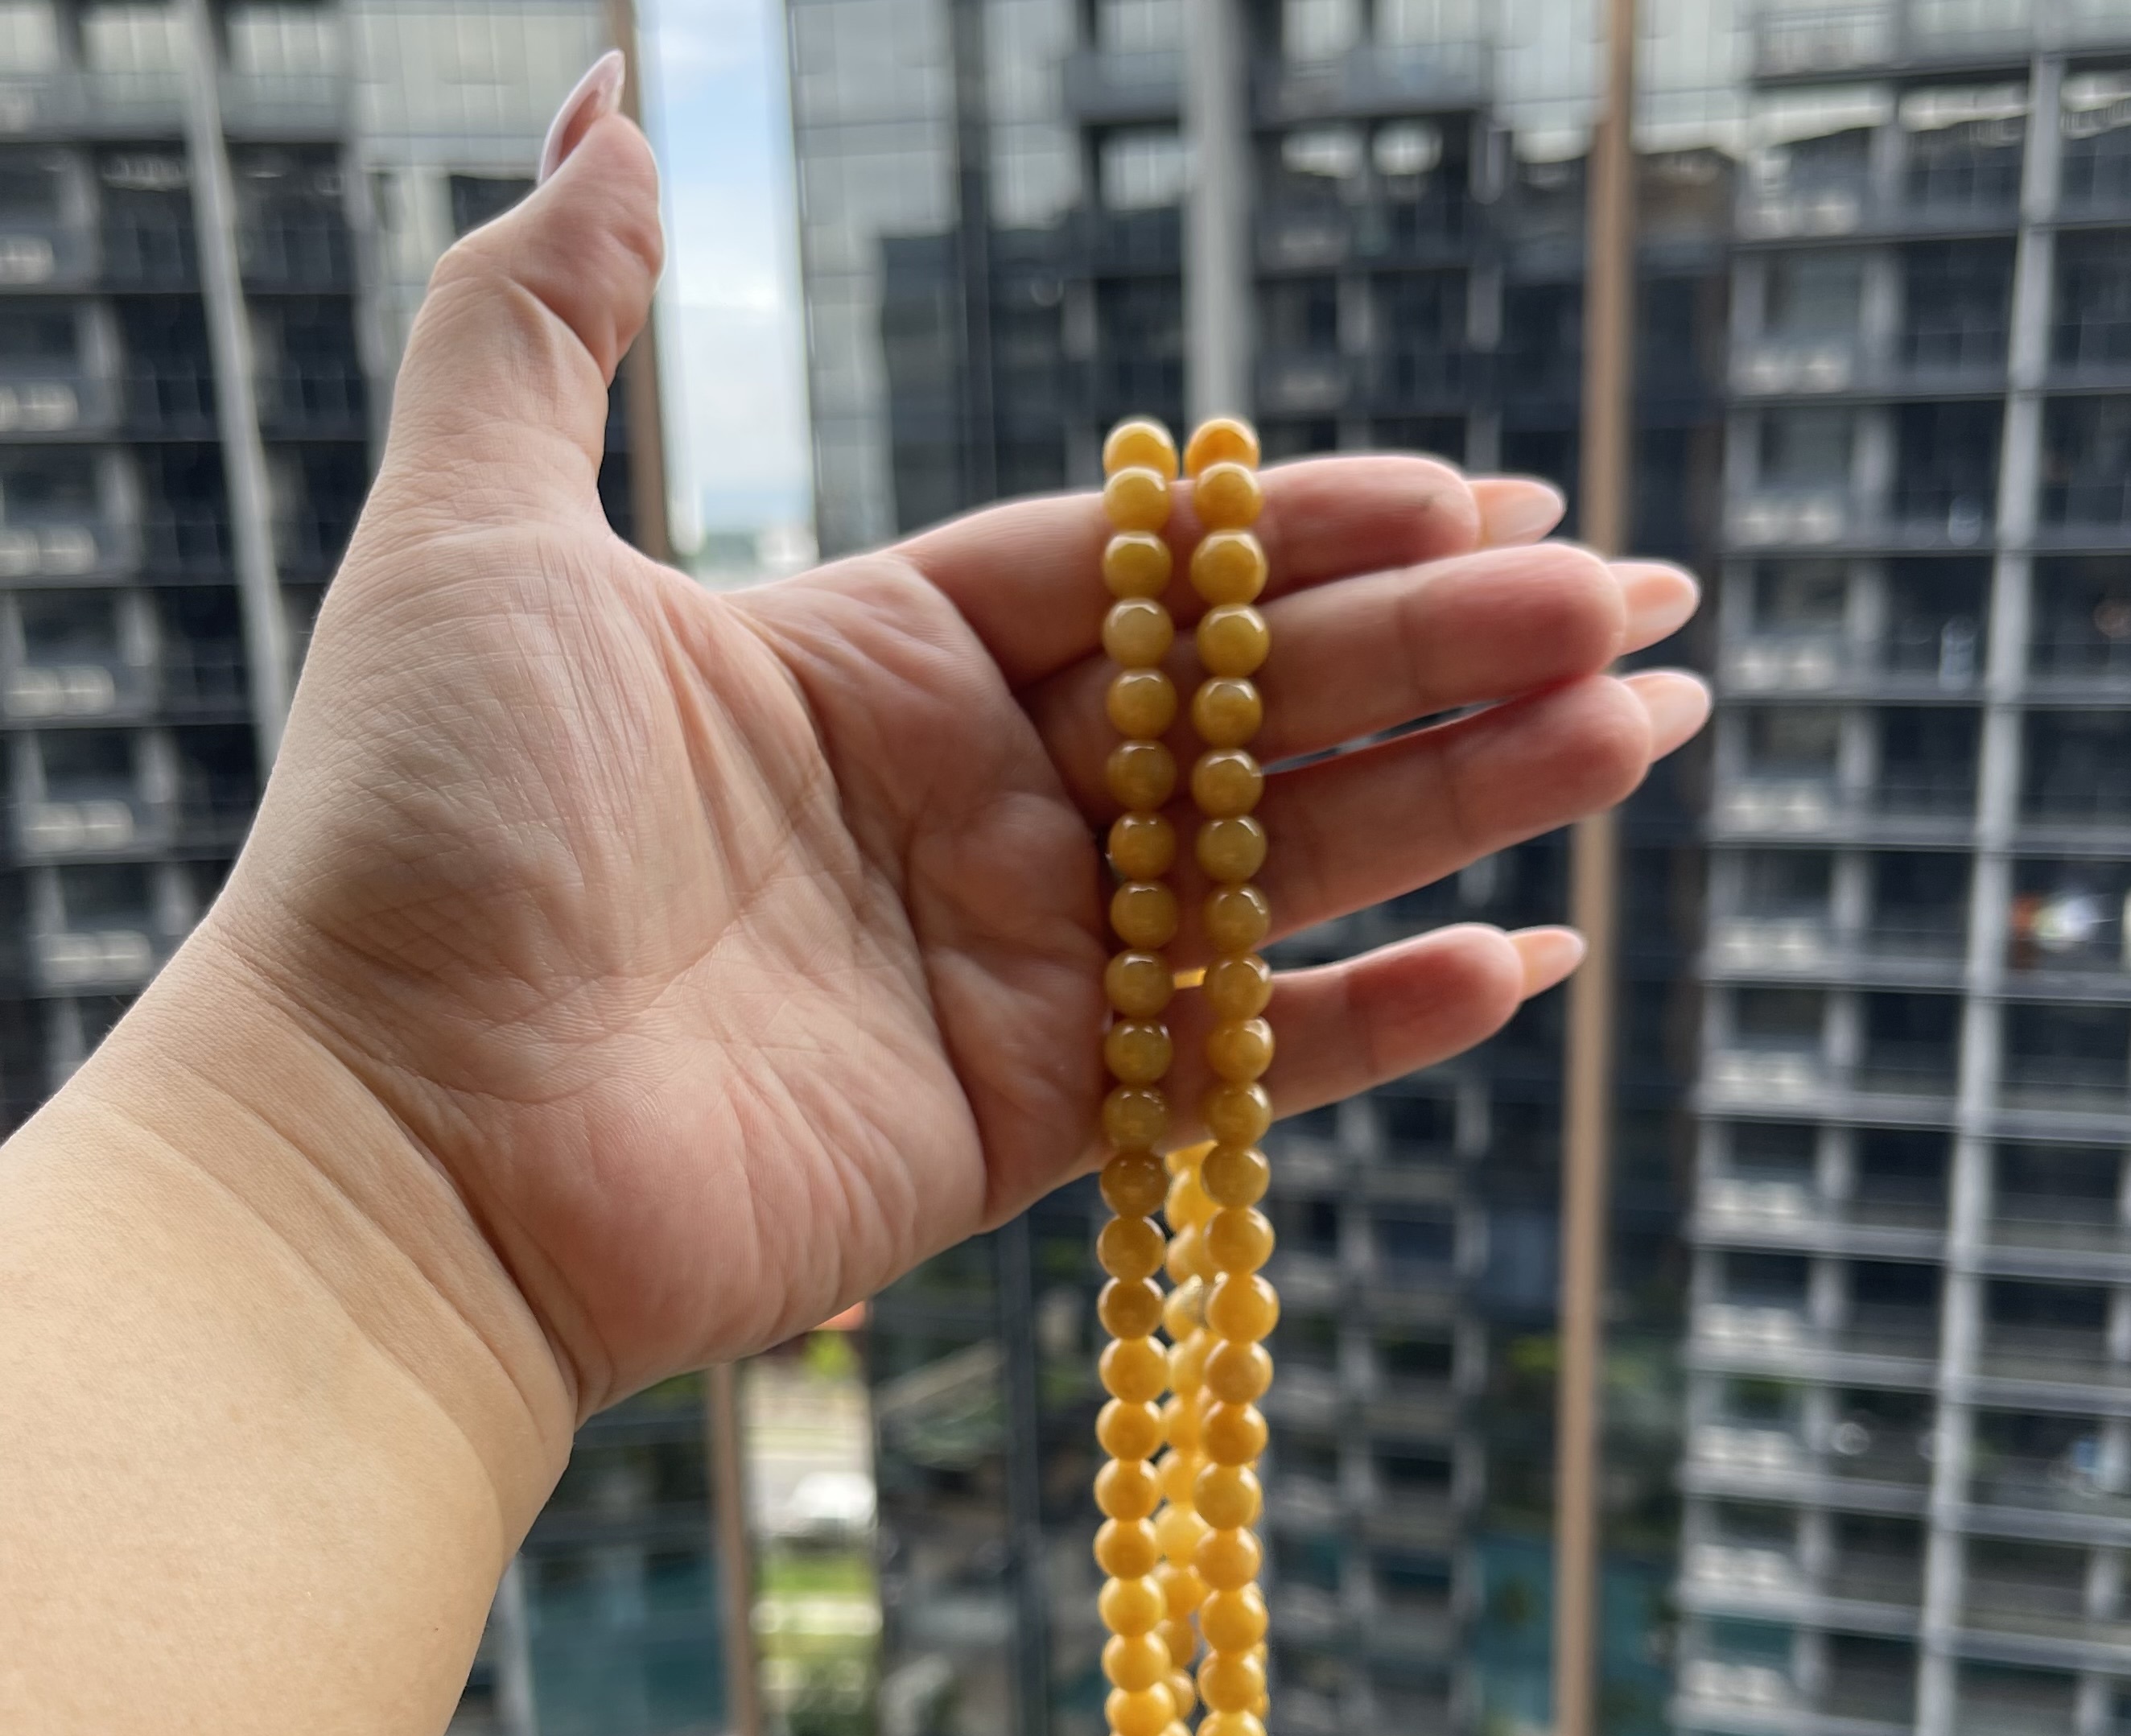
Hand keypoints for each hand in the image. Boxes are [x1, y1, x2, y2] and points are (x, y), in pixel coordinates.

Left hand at [172, 80, 1706, 1417]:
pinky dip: (1380, 1028)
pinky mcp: (1031, 1125)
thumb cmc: (424, 835)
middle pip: (1255, 711)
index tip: (1483, 500)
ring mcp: (1011, 969)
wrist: (396, 1141)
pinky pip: (1243, 1066)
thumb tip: (603, 107)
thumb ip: (545, 316)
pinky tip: (1526, 962)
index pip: (1147, 576)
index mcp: (879, 656)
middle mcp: (969, 803)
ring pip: (1285, 870)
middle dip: (1452, 654)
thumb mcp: (476, 527)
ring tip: (1641, 733)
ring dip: (1468, 804)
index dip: (1314, 532)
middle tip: (1643, 612)